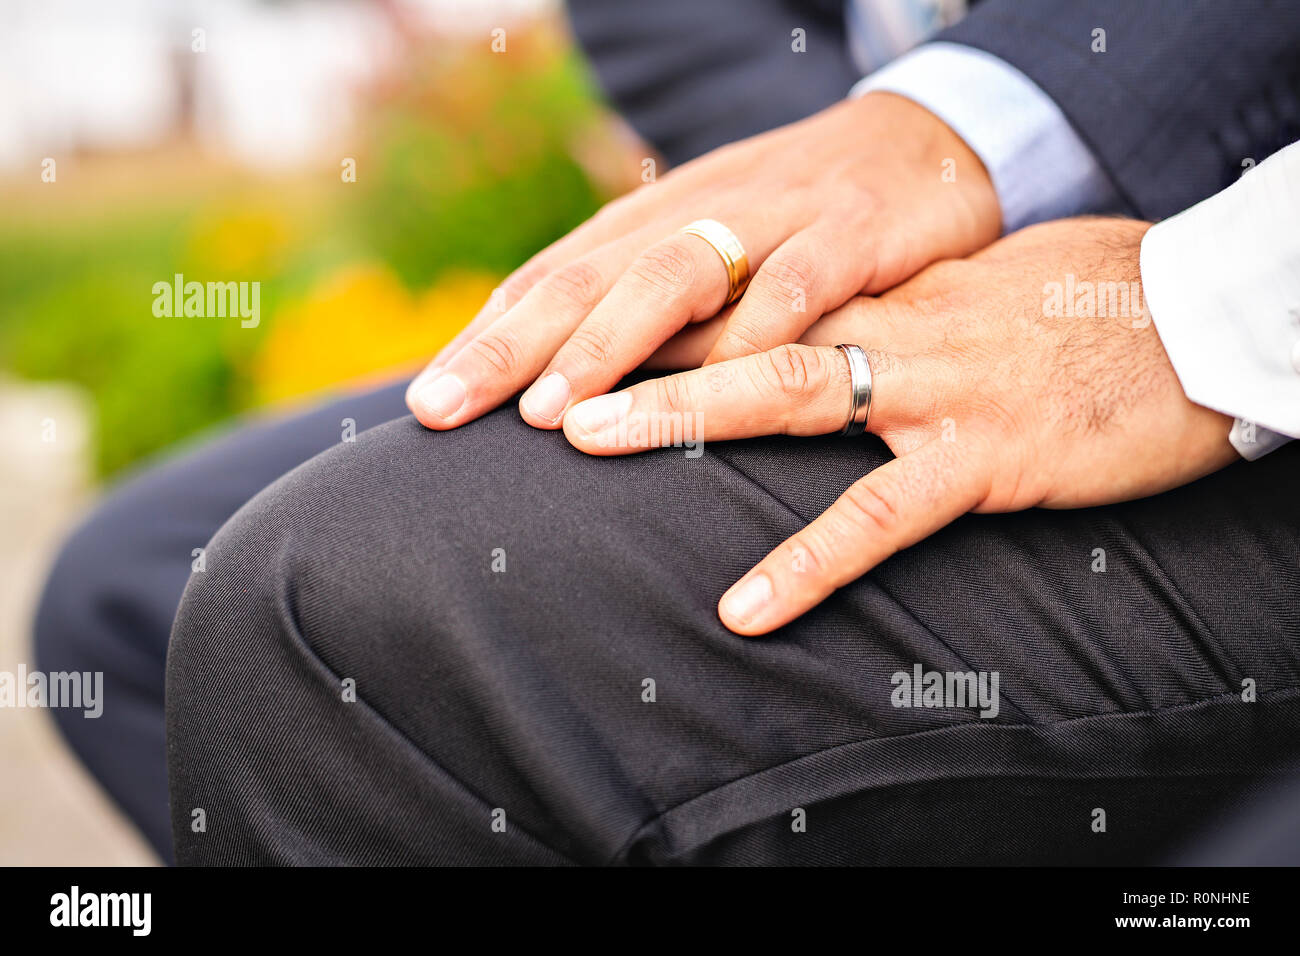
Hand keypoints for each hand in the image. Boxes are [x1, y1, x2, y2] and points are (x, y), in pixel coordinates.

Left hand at [406, 92, 999, 430]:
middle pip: (592, 276)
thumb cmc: (805, 217)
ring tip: (556, 415)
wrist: (929, 139)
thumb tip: (557, 375)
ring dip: (612, 344)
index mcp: (661, 217)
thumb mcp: (717, 247)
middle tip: (445, 411)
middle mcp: (704, 212)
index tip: (427, 402)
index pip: (557, 275)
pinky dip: (758, 331)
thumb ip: (648, 303)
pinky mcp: (858, 233)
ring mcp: (779, 217)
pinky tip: (716, 386)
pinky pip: (803, 282)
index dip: (489, 337)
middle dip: (513, 346)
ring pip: (677, 275)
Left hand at [559, 218, 1237, 634]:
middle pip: (736, 326)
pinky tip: (746, 608)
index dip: (647, 314)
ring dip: (680, 413)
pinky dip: (809, 559)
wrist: (1201, 312)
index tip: (563, 334)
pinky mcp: (986, 453)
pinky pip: (881, 513)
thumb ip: (892, 316)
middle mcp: (891, 326)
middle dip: (626, 350)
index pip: (745, 294)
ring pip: (787, 390)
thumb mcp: (972, 294)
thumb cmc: (1087, 307)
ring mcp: (934, 387)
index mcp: (883, 295)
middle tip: (529, 378)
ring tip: (586, 440)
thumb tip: (827, 340)